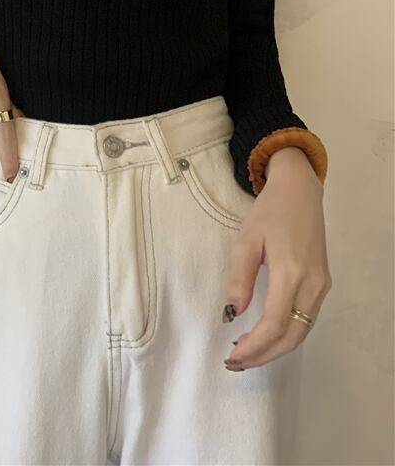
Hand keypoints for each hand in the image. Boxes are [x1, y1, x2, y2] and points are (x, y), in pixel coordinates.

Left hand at [222, 147, 331, 370]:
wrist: (299, 191)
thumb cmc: (269, 212)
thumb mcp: (246, 240)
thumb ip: (239, 278)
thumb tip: (231, 313)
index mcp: (291, 272)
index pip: (275, 323)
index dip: (254, 345)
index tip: (232, 356)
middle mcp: (312, 284)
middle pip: (292, 336)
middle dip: (264, 354)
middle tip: (235, 362)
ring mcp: (321, 286)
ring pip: (302, 331)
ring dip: (274, 347)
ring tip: (246, 353)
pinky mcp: (322, 284)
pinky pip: (306, 319)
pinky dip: (286, 334)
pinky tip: (265, 334)